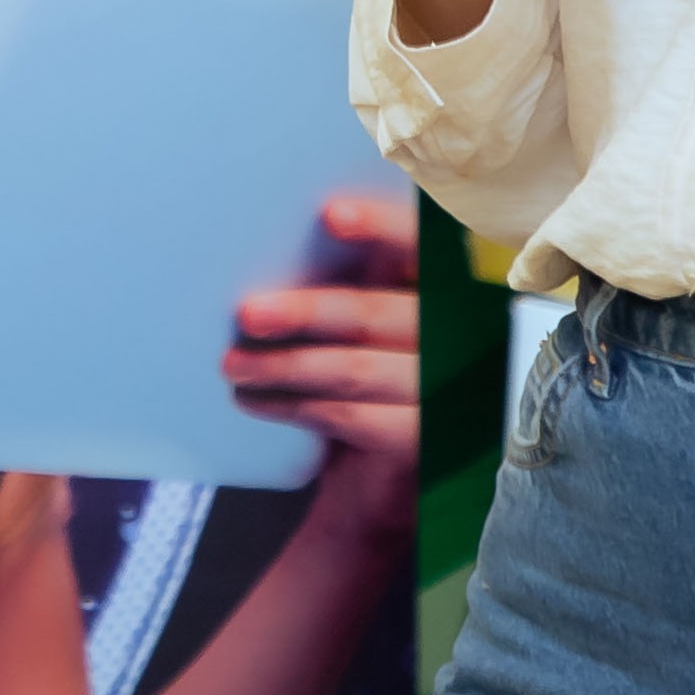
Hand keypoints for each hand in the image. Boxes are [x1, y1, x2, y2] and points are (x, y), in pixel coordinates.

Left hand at [226, 187, 421, 531]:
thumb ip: (360, 278)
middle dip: (306, 311)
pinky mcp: (426, 440)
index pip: (426, 248)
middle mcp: (460, 338)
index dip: (384, 229)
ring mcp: (447, 392)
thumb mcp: (377, 324)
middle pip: (377, 314)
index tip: (331, 216)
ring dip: (285, 366)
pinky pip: (353, 417)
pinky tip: (257, 401)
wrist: (387, 478)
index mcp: (450, 292)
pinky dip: (297, 407)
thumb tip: (293, 233)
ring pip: (356, 369)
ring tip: (234, 366)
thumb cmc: (376, 380)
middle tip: (248, 314)